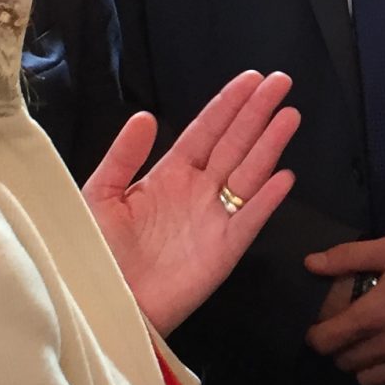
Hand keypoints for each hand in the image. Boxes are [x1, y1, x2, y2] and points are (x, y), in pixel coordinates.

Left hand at [84, 71, 298, 333]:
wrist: (104, 304)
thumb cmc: (95, 253)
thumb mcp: (100, 196)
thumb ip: (123, 156)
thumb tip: (144, 116)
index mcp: (168, 176)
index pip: (205, 131)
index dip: (228, 105)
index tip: (250, 79)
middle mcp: (197, 192)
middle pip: (234, 143)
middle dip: (257, 112)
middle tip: (280, 82)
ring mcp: (214, 219)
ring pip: (249, 173)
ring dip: (269, 144)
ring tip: (289, 115)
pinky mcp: (224, 250)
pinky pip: (251, 220)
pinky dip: (267, 199)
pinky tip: (283, 176)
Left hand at [304, 229, 384, 384]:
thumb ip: (351, 256)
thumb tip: (311, 263)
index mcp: (376, 314)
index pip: (326, 341)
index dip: (315, 335)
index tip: (320, 326)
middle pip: (345, 364)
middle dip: (340, 349)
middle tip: (349, 332)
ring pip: (370, 380)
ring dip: (365, 366)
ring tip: (373, 346)